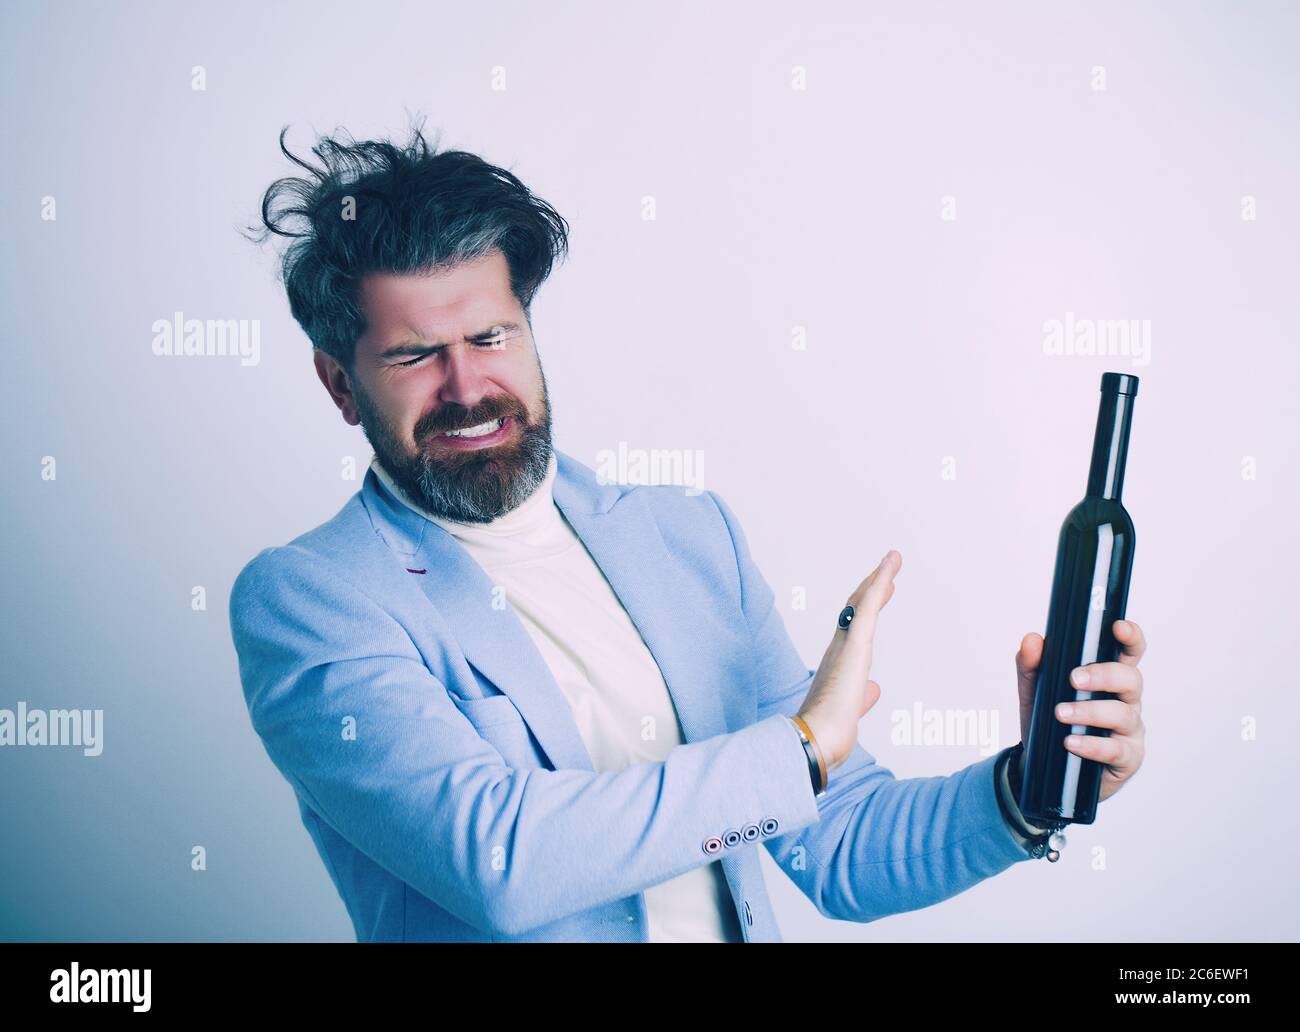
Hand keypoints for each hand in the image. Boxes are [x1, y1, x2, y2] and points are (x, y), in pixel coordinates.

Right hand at [797, 550, 900, 770]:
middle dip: (872, 588)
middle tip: (887, 569)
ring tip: (893, 560)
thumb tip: (875, 689)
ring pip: (863, 603)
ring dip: (879, 579)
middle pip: (857, 610)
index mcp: (838, 664)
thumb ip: (862, 697)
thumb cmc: (827, 732)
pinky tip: (890, 568)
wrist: (814, 740)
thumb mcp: (852, 710)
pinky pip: (867, 608)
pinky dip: (879, 585)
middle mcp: (838, 649)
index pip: (854, 629)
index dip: (865, 608)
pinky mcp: (853, 645)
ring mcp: (845, 645)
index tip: (878, 593)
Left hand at [1014, 619, 1146, 802]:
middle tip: (1074, 678)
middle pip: (1131, 679)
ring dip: (1090, 712)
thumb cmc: (1050, 721)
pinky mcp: (1128, 758)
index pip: (1128, 652)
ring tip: (1061, 713)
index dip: (1130, 637)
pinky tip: (1071, 742)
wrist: (1044, 766)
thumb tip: (1032, 640)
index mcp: (1109, 678)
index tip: (1118, 627)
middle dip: (1104, 675)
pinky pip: (1115, 749)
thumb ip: (1031, 665)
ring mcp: (1130, 729)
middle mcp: (1126, 700)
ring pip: (1123, 714)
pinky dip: (1091, 744)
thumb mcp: (1034, 691)